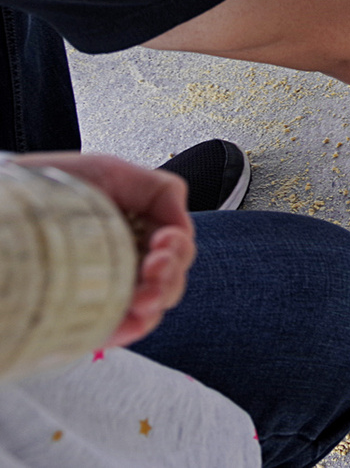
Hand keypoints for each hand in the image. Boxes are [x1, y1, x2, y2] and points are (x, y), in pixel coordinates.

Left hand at [13, 153, 195, 347]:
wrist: (10, 196)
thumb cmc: (53, 184)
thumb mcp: (113, 172)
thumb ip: (161, 190)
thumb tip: (181, 226)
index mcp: (142, 231)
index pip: (177, 249)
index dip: (178, 249)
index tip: (163, 242)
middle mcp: (129, 262)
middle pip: (170, 282)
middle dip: (169, 277)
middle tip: (154, 268)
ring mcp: (109, 288)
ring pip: (150, 309)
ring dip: (155, 303)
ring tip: (144, 296)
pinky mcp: (84, 312)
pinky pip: (116, 330)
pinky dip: (128, 328)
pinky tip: (131, 319)